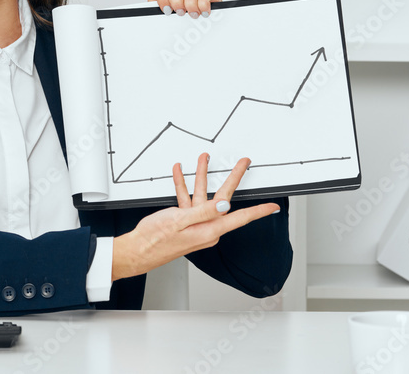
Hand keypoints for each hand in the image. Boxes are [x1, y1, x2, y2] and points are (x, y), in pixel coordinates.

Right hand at [111, 153, 279, 281]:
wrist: (136, 250)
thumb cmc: (155, 240)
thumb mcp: (179, 221)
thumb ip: (203, 211)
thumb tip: (225, 205)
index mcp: (209, 229)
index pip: (240, 217)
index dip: (258, 211)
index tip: (272, 206)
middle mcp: (205, 227)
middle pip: (223, 199)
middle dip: (233, 178)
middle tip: (243, 164)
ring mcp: (194, 223)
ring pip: (202, 195)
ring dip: (201, 176)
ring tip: (203, 159)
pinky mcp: (183, 221)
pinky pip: (187, 200)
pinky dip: (183, 186)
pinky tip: (180, 173)